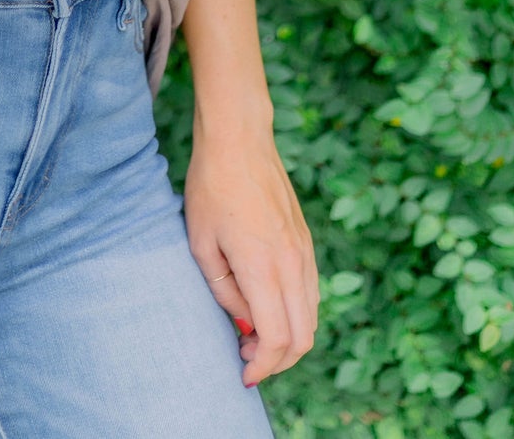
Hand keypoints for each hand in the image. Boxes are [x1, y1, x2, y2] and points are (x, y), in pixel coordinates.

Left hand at [182, 123, 317, 388]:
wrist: (239, 138)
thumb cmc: (210, 187)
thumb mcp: (201, 243)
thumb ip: (225, 293)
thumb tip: (245, 325)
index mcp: (263, 266)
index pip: (276, 339)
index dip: (262, 367)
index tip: (242, 374)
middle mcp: (293, 263)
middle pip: (302, 338)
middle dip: (277, 361)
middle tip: (246, 357)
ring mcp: (304, 251)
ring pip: (311, 317)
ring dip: (289, 339)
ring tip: (253, 334)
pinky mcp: (306, 241)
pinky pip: (311, 293)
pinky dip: (296, 313)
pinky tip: (267, 306)